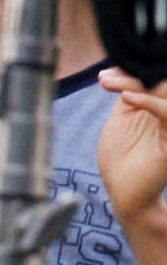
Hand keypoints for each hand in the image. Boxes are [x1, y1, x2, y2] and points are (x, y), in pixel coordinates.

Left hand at [97, 67, 166, 224]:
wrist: (125, 193)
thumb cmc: (121, 160)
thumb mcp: (121, 119)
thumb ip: (126, 94)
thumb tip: (114, 71)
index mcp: (159, 105)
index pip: (153, 78)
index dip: (132, 70)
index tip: (104, 76)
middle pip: (161, 81)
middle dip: (133, 74)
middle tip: (107, 79)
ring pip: (165, 91)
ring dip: (137, 83)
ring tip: (113, 85)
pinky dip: (147, 101)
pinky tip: (126, 97)